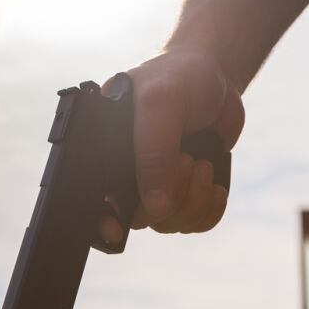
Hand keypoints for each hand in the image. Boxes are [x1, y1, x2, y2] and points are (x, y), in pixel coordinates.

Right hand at [98, 49, 244, 242]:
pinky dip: (209, 211)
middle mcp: (126, 174)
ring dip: (194, 200)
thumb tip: (154, 208)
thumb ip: (153, 153)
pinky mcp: (186, 192)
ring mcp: (157, 185)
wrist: (215, 77)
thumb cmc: (177, 79)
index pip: (94, 202)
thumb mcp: (160, 105)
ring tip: (200, 162)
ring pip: (170, 224)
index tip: (117, 232)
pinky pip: (194, 223)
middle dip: (171, 197)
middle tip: (186, 158)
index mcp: (103, 153)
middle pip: (140, 219)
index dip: (102, 222)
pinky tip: (214, 185)